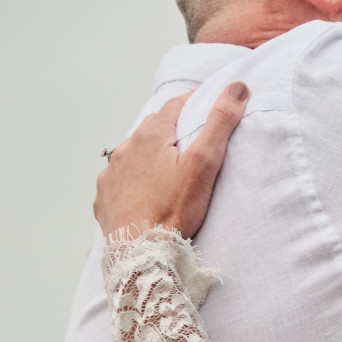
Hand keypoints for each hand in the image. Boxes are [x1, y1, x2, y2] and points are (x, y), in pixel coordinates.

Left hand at [94, 82, 249, 240]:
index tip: (206, 104)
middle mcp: (126, 149)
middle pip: (152, 129)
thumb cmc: (173, 210)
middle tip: (189, 141)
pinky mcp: (105, 198)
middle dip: (170, 130)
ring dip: (148, 156)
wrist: (141, 252)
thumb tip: (237, 89)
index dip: (193, 102)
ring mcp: (112, 174)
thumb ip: (220, 123)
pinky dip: (131, 181)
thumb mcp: (205, 164)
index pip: (175, 105)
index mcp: (150, 135)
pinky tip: (143, 194)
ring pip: (133, 154)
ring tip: (165, 171)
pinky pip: (119, 181)